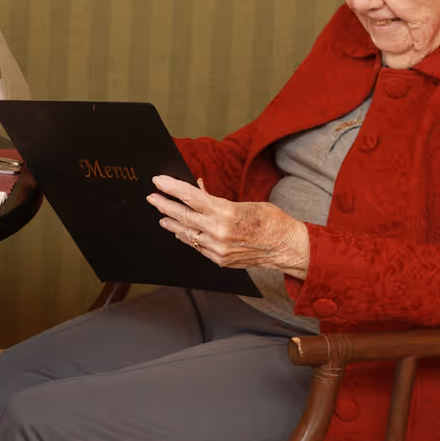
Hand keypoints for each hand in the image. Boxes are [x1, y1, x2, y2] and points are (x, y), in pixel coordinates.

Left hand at [147, 176, 310, 276]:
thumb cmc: (271, 221)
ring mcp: (218, 249)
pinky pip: (197, 246)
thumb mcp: (244, 202)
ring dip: (172, 223)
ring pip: (187, 233)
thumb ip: (216, 199)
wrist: (287, 248)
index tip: (158, 180)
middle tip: (152, 197)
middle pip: (183, 216)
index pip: (190, 197)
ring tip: (161, 215)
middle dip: (164, 205)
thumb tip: (197, 189)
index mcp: (225, 213)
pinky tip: (180, 231)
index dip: (171, 187)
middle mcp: (218, 232)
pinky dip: (187, 237)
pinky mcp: (220, 260)